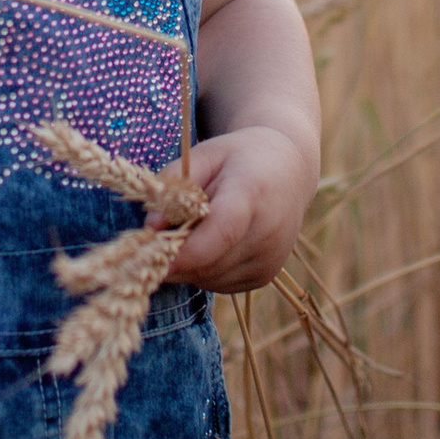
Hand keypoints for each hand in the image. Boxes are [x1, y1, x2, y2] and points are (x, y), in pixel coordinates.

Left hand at [170, 125, 314, 294]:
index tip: (153, 260)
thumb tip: (150, 225)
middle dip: (176, 257)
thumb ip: (174, 184)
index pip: (221, 232)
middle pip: (210, 261)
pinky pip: (220, 284)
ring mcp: (270, 259)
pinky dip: (204, 270)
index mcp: (252, 193)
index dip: (186, 252)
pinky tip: (207, 243)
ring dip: (188, 265)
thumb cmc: (239, 158)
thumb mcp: (205, 154)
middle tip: (154, 238)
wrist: (289, 171)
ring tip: (187, 232)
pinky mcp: (265, 276)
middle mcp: (268, 232)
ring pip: (210, 278)